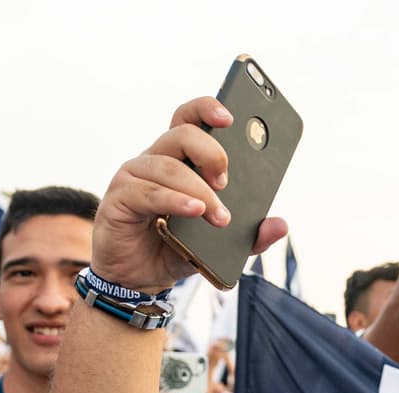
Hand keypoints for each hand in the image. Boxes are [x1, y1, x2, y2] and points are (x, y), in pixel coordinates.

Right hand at [93, 97, 287, 291]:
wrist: (139, 277)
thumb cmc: (175, 249)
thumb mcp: (219, 244)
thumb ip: (250, 236)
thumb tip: (280, 225)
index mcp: (179, 159)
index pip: (190, 119)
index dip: (207, 109)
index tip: (231, 117)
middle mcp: (154, 160)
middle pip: (182, 134)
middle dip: (211, 153)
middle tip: (226, 181)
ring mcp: (134, 177)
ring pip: (169, 166)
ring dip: (200, 191)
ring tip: (220, 217)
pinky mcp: (118, 199)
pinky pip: (148, 192)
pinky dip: (175, 201)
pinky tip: (195, 210)